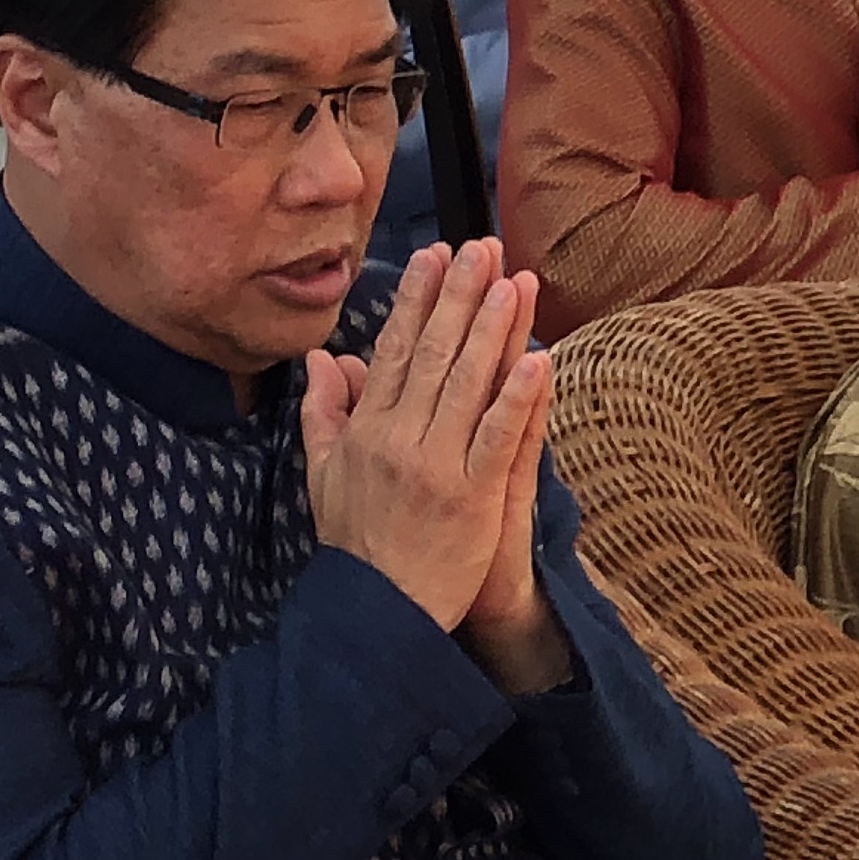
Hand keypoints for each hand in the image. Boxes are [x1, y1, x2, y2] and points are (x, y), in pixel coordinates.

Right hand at [301, 241, 555, 665]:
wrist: (377, 610)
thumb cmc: (355, 543)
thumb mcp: (323, 473)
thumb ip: (323, 412)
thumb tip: (321, 359)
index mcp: (365, 430)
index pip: (394, 350)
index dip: (416, 301)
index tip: (434, 257)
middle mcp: (398, 438)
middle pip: (434, 354)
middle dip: (459, 296)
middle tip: (480, 249)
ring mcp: (436, 465)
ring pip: (467, 384)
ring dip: (493, 329)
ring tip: (512, 282)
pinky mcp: (472, 494)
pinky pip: (498, 437)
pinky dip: (518, 398)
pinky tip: (537, 358)